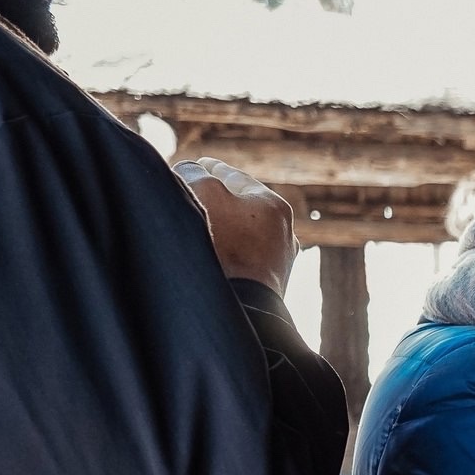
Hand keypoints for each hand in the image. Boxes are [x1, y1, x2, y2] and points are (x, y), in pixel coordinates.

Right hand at [178, 158, 297, 294]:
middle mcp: (284, 233)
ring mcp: (278, 262)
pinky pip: (241, 260)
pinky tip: (210, 256)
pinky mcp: (267, 287)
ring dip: (220, 228)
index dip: (208, 169)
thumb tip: (191, 170)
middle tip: (190, 195)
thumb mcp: (204, 192)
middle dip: (215, 199)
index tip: (196, 166)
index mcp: (274, 205)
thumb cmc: (223, 244)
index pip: (232, 176)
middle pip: (240, 206)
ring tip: (195, 227)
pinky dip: (225, 254)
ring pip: (242, 235)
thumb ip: (194, 173)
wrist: (242, 307)